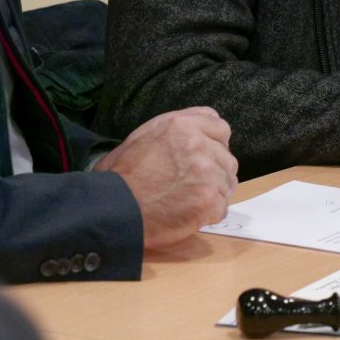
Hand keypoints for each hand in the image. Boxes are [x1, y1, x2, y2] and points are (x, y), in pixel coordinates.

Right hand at [96, 107, 237, 248]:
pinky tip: (188, 214)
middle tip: (192, 184)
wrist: (112, 208)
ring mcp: (207, 174)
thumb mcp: (142, 136)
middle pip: (227, 158)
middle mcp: (199, 145)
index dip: (214, 144)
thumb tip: (197, 132)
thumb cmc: (120, 176)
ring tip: (187, 200)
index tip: (204, 156)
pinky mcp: (209, 201)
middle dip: (215, 171)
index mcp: (182, 125)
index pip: (220, 128)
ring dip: (212, 193)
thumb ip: (176, 130)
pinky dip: (208, 214)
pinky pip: (221, 207)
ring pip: (227, 183)